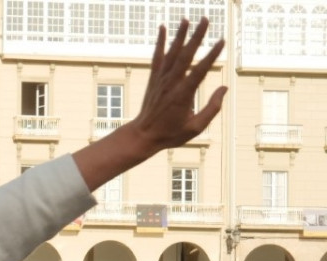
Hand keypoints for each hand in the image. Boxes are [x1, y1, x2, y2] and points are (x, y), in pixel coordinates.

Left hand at [131, 18, 226, 152]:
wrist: (143, 135)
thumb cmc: (170, 134)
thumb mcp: (196, 127)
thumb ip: (212, 108)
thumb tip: (224, 88)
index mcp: (183, 95)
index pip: (200, 71)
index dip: (211, 56)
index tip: (222, 41)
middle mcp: (170, 84)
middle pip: (185, 56)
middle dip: (196, 37)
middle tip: (205, 20)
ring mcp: (160, 80)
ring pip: (171, 53)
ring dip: (179, 35)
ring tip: (187, 19)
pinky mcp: (154, 79)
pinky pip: (157, 57)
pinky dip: (160, 42)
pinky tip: (162, 28)